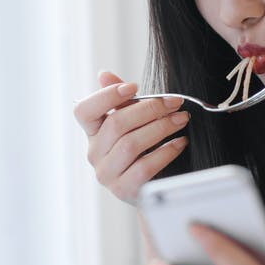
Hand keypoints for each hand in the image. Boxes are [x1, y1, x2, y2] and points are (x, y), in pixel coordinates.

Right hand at [73, 71, 188, 202]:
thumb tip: (104, 74)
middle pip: (116, 124)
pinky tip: (179, 142)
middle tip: (174, 102)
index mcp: (92, 132)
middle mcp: (94, 153)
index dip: (105, 96)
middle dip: (149, 109)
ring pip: (131, 144)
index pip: (83, 111)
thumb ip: (121, 100)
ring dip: (161, 127)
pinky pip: (145, 166)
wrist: (152, 188)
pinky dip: (166, 152)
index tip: (134, 86)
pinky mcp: (123, 189)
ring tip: (181, 119)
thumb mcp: (132, 122)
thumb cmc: (142, 150)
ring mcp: (107, 174)